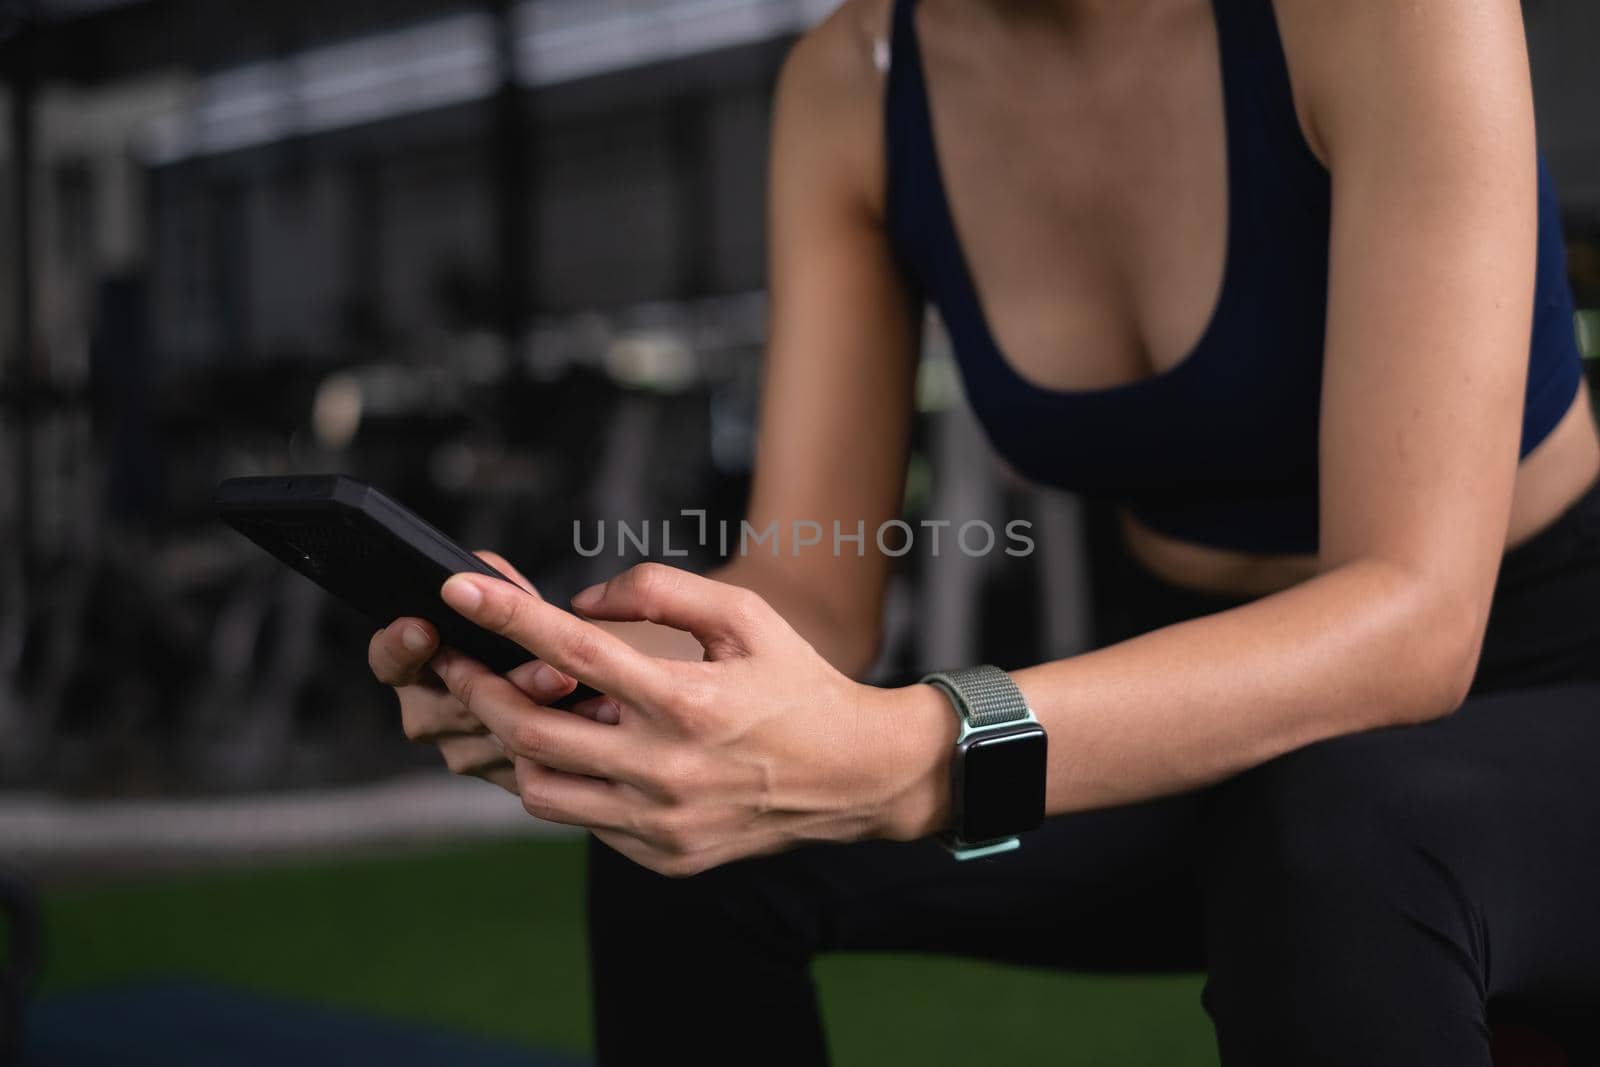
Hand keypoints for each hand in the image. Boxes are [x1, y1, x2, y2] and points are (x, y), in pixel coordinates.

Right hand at [367, 551, 587, 793]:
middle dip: (510, 686)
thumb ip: (495, 583)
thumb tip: (481, 574)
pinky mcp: (504, 777)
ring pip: (498, 738)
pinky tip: (596, 720)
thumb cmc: (531, 635)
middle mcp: (431, 713)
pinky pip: (528, 766)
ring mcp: (465, 750)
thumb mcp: (513, 602)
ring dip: (545, 713)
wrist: (573, 690)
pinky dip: (564, 742)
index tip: (423, 627)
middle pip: (456, 705)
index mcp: (416, 667)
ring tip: (583, 691)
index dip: (400, 646)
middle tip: (554, 671)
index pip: (389, 661)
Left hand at [430, 562, 956, 876]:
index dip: (507, 616)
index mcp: (688, 702)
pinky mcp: (663, 858)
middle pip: (532, 734)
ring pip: (541, 790)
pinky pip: (585, 821)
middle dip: (478, 691)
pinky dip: (569, 782)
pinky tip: (581, 752)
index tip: (457, 590)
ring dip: (516, 746)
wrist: (856, 777)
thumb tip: (581, 602)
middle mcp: (667, 770)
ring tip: (514, 710)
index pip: (573, 652)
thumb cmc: (798, 685)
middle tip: (456, 662)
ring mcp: (662, 824)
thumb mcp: (746, 617)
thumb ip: (660, 590)